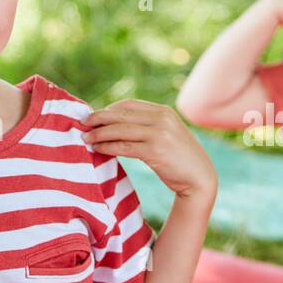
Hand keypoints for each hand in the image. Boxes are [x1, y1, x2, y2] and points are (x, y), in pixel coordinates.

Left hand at [83, 100, 216, 199]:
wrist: (199, 178)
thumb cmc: (179, 158)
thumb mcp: (168, 134)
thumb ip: (148, 125)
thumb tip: (115, 123)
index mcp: (164, 111)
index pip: (128, 104)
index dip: (108, 109)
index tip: (94, 116)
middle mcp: (162, 119)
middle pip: (121, 114)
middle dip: (99, 118)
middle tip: (82, 123)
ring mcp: (159, 134)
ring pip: (120, 130)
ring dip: (99, 133)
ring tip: (85, 138)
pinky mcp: (155, 151)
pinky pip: (124, 146)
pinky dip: (107, 146)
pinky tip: (97, 149)